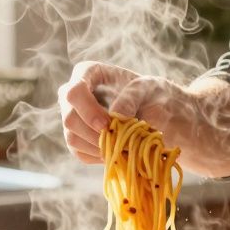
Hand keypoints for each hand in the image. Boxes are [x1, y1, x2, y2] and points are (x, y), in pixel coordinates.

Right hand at [57, 62, 189, 163]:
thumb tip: (115, 117)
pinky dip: (99, 156)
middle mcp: (74, 95)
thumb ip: (131, 98)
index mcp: (88, 73)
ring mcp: (74, 118)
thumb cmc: (152, 93)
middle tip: (120, 140)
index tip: (108, 125)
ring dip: (98, 147)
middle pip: (70, 119)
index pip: (74, 92)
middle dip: (94, 134)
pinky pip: (80, 152)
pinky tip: (118, 150)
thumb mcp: (148, 89)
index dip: (88, 111)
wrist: (159, 112)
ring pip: (72, 138)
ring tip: (124, 146)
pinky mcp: (78, 138)